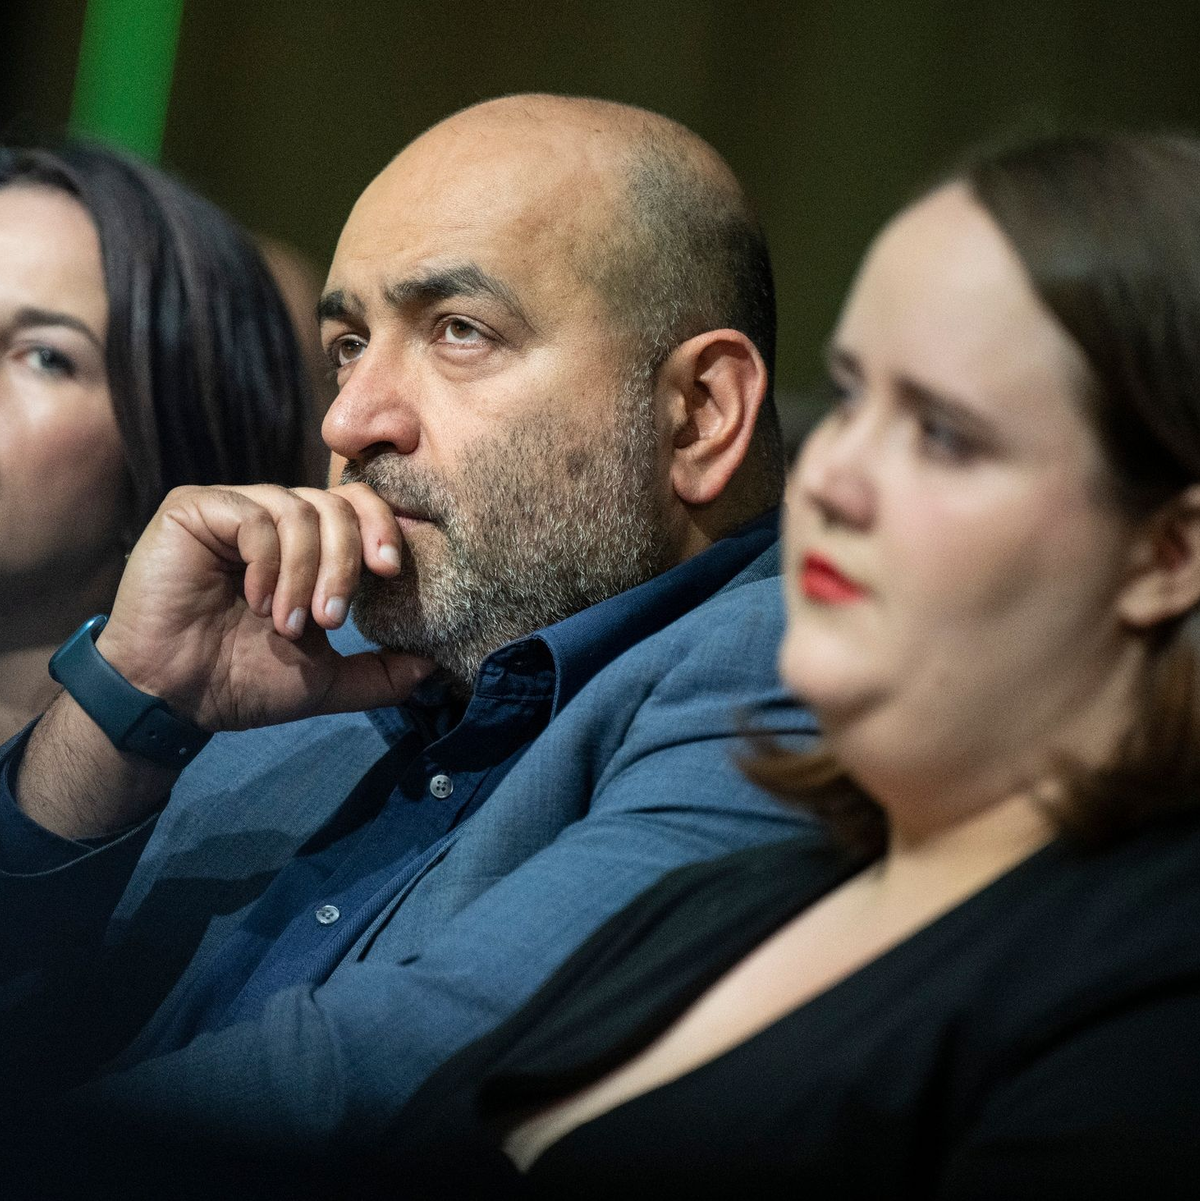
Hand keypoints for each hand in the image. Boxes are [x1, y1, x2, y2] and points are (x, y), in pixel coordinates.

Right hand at [94, 483, 433, 731]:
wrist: (173, 698)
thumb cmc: (242, 682)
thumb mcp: (325, 681)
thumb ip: (380, 673)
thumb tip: (434, 666)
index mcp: (311, 547)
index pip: (361, 508)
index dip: (383, 530)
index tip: (390, 573)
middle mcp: (277, 519)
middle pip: (339, 506)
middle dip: (345, 564)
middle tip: (329, 619)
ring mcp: (237, 509)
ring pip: (301, 512)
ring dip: (304, 573)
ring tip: (286, 623)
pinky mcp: (197, 508)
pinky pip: (254, 516)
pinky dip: (267, 563)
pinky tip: (255, 601)